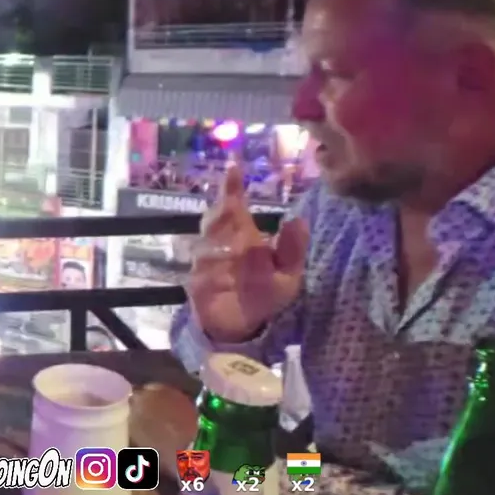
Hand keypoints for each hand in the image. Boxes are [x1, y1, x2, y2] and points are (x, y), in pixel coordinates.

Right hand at [185, 163, 308, 342]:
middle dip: (221, 217)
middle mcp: (221, 243)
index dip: (231, 186)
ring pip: (205, 246)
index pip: (233, 205)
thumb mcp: (288, 275)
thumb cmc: (265, 294)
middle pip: (213, 219)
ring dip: (220, 250)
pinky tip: (223, 281)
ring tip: (235, 257)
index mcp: (243, 236)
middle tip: (232, 215)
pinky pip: (200, 273)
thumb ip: (292, 249)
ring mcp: (205, 262)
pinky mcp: (195, 282)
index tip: (232, 167)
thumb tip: (299, 218)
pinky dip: (212, 276)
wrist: (242, 327)